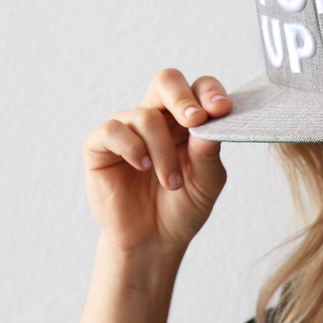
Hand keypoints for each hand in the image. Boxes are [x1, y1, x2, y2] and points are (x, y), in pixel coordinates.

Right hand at [83, 68, 231, 253]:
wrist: (154, 241)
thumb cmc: (183, 207)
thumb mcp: (207, 182)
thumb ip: (209, 153)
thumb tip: (210, 122)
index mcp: (187, 121)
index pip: (198, 88)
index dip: (210, 92)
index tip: (222, 109)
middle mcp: (157, 118)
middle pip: (166, 81)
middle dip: (182, 98)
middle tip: (195, 121)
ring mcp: (127, 129)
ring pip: (145, 116)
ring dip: (163, 151)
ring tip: (172, 182)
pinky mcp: (100, 146)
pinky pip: (113, 131)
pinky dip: (132, 148)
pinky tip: (142, 168)